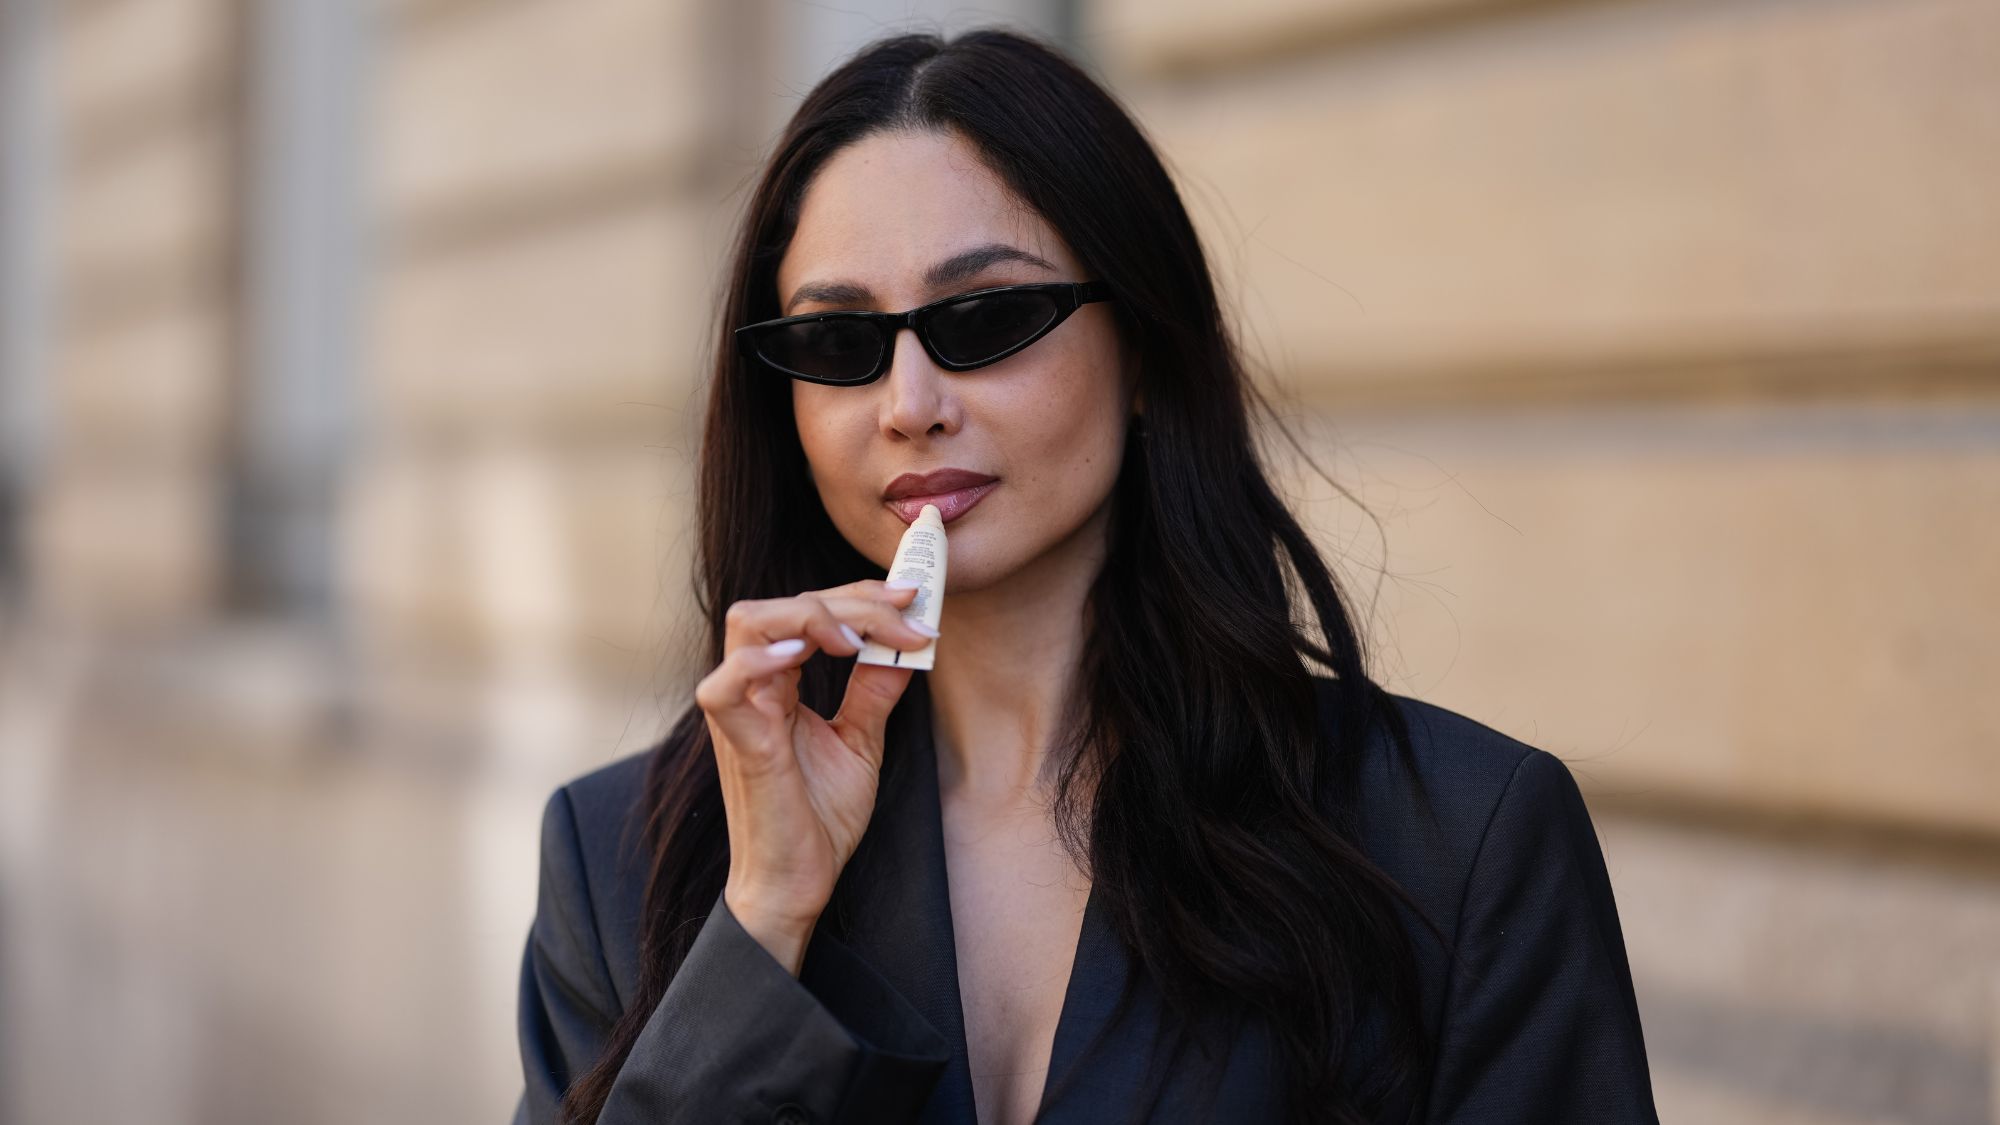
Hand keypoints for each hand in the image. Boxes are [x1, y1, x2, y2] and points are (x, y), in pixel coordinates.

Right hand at [695, 579, 935, 973]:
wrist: (796, 886)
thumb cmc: (818, 819)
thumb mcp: (860, 741)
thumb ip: (875, 690)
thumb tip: (909, 646)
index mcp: (777, 684)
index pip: (807, 611)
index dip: (859, 596)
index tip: (913, 598)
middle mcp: (753, 689)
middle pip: (781, 605)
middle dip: (848, 600)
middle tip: (905, 613)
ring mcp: (741, 714)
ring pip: (748, 624)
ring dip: (810, 616)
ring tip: (859, 639)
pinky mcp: (741, 746)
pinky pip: (723, 689)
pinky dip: (757, 662)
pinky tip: (803, 655)